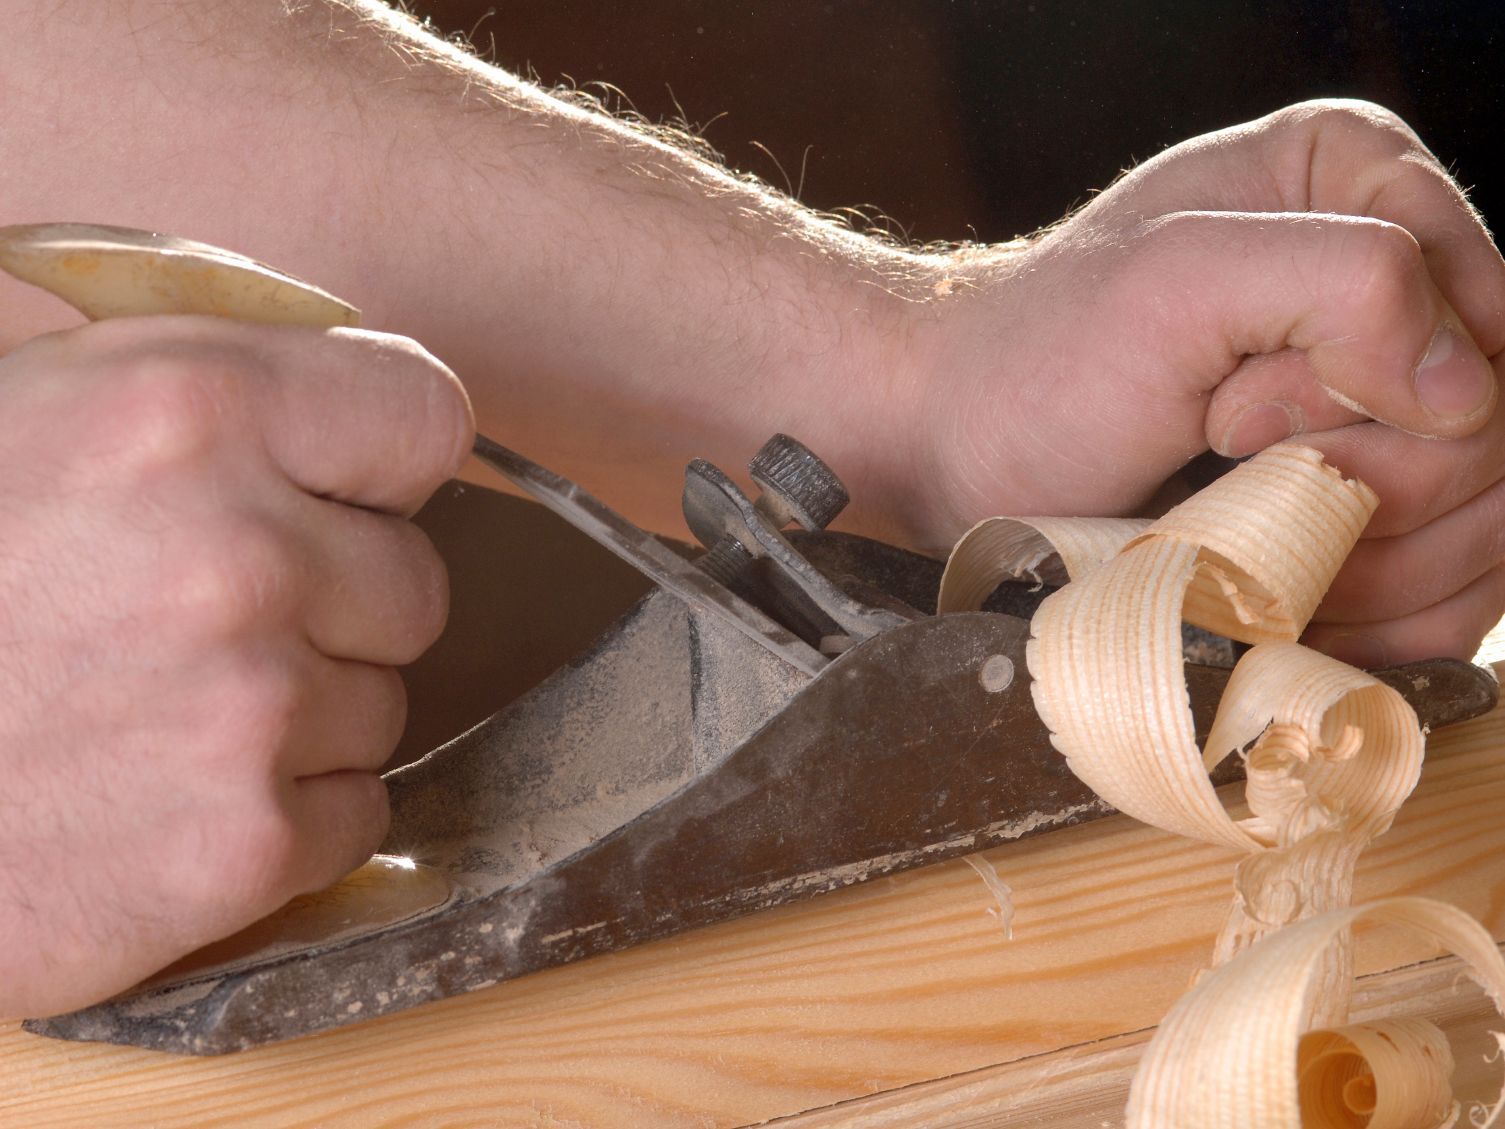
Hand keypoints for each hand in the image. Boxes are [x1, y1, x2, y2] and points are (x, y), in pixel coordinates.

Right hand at [0, 317, 472, 1016]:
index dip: (381, 464)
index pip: (425, 416)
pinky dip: (284, 819)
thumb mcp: (35, 415)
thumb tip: (343, 417)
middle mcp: (240, 551)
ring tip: (156, 716)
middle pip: (415, 580)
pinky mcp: (242, 843)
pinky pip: (356, 813)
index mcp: (190, 407)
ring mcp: (250, 706)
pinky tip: (164, 800)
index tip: (340, 493)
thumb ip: (206, 398)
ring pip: (384, 703)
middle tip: (201, 623)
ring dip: (301, 716)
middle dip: (335, 603)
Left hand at [897, 99, 1504, 662]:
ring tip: (1235, 539)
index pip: (1488, 316)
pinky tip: (1286, 600)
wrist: (962, 454)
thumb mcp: (1173, 281)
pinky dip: (1377, 618)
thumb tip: (1469, 390)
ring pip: (1485, 523)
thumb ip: (1344, 280)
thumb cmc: (1041, 366)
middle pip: (1492, 431)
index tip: (1235, 416)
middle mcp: (1394, 286)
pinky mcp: (1371, 509)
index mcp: (1363, 184)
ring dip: (1366, 562)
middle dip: (1358, 480)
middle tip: (1221, 467)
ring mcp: (1389, 408)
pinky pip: (1454, 591)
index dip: (1376, 393)